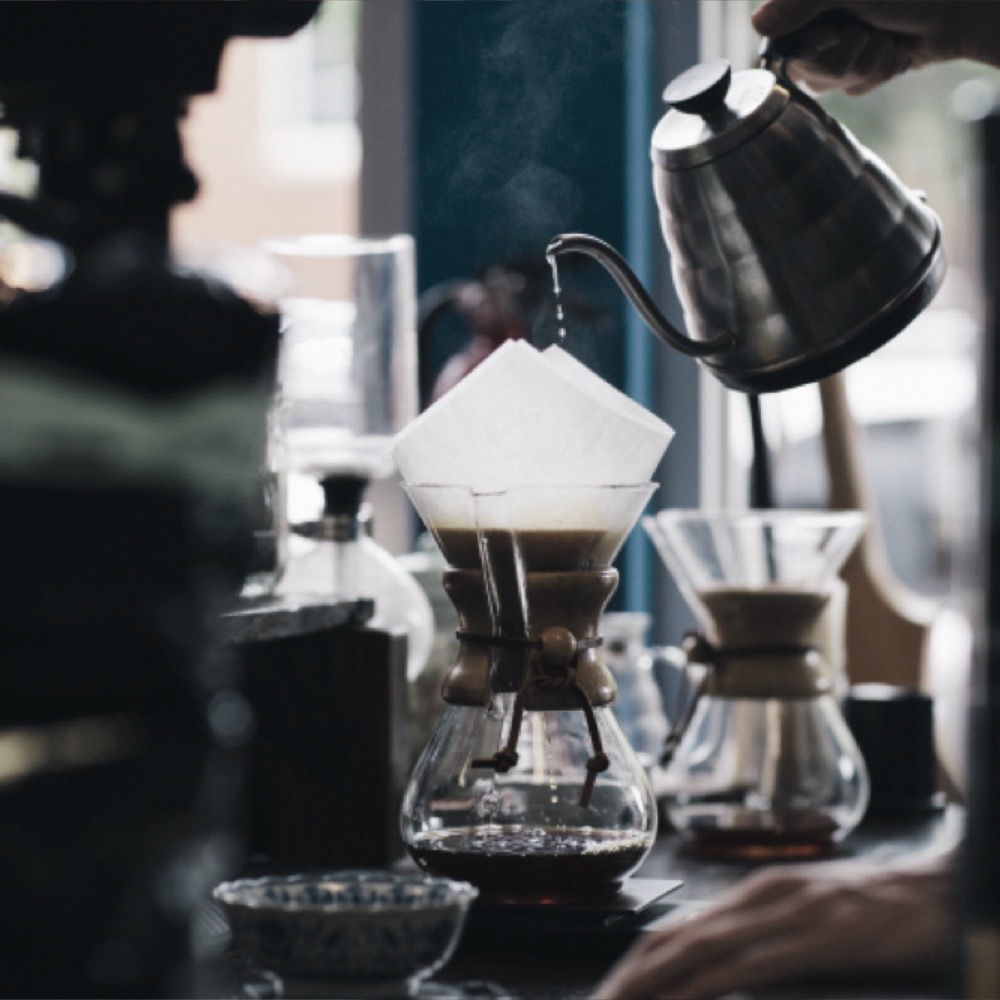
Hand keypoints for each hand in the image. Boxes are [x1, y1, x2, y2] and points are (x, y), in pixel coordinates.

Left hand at [593, 853, 953, 999]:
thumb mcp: (809, 918)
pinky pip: (742, 966)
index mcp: (754, 894)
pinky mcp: (814, 936)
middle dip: (627, 979)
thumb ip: (765, 937)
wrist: (942, 888)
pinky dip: (699, 987)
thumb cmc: (881, 911)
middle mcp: (758, 896)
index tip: (609, 994)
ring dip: (649, 985)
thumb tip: (721, 968)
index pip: (674, 930)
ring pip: (695, 950)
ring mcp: (784, 913)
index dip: (634, 963)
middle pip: (671, 939)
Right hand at [752, 1, 995, 93]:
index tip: (832, 34)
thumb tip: (756, 22)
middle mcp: (819, 22)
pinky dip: (879, 71)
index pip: (779, 42)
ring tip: (886, 39)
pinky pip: (853, 88)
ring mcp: (839, 46)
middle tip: (866, 34)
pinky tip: (894, 51)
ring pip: (830, 84)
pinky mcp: (859, 64)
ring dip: (865, 65)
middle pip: (804, 71)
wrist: (959, 9)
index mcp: (809, 2)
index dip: (807, 49)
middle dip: (842, 59)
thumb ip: (799, 4)